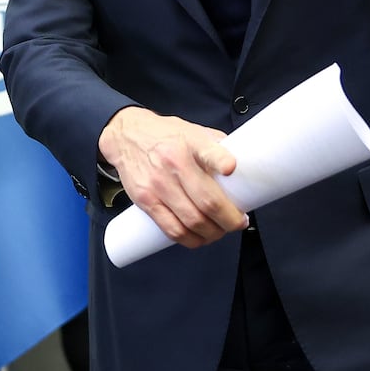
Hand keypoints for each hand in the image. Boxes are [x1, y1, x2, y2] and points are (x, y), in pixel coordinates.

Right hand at [98, 107, 246, 247]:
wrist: (126, 136)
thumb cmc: (165, 135)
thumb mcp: (192, 130)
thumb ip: (215, 146)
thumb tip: (243, 165)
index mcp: (189, 143)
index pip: (207, 152)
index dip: (221, 162)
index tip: (232, 169)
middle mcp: (173, 163)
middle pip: (207, 201)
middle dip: (229, 219)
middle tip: (238, 222)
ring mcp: (158, 185)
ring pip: (191, 221)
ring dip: (212, 233)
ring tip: (220, 231)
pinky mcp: (146, 201)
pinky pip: (171, 229)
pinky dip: (190, 240)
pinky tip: (200, 238)